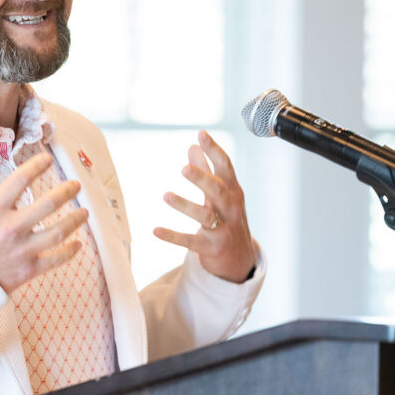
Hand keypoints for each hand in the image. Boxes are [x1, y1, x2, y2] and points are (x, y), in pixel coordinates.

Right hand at [0, 153, 87, 292]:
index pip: (20, 180)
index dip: (36, 166)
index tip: (47, 159)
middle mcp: (11, 228)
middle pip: (48, 204)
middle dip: (67, 191)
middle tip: (76, 185)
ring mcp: (21, 250)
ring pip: (58, 232)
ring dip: (75, 221)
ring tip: (84, 212)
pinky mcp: (27, 270)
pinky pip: (55, 260)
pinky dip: (69, 252)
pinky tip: (77, 245)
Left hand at [153, 131, 255, 282]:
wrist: (240, 261)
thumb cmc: (228, 219)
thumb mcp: (221, 195)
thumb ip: (207, 171)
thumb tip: (193, 146)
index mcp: (233, 192)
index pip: (225, 168)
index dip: (214, 150)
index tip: (201, 134)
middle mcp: (230, 209)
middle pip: (217, 191)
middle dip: (202, 179)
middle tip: (184, 168)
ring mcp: (222, 229)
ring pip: (204, 216)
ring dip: (185, 206)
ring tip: (165, 196)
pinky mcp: (210, 248)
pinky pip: (190, 241)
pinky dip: (173, 236)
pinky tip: (155, 230)